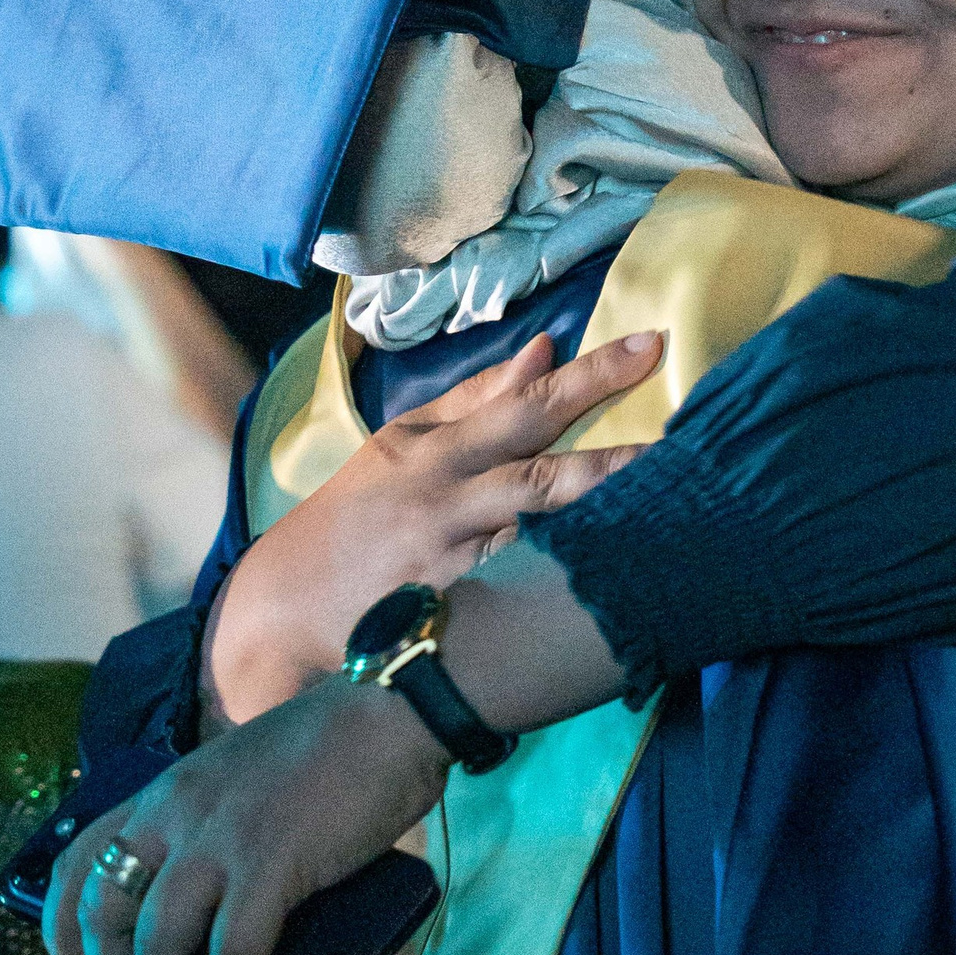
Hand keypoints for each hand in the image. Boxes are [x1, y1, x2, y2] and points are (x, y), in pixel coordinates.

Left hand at [49, 544, 629, 954]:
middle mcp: (174, 814)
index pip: (74, 863)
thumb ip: (215, 821)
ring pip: (157, 941)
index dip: (62, 932)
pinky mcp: (272, 864)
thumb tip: (218, 898)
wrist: (390, 714)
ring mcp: (220, 838)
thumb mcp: (240, 775)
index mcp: (164, 792)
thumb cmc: (331, 745)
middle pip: (104, 912)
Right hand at [203, 325, 661, 726]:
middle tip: (674, 402)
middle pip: (536, 448)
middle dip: (604, 418)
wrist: (280, 610)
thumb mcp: (400, 449)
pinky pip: (523, 575)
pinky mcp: (452, 604)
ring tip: (669, 479)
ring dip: (602, 494)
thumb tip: (544, 352)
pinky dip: (570, 560)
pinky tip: (626, 556)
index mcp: (428, 445)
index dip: (588, 374)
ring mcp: (448, 550)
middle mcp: (440, 491)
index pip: (521, 400)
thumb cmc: (353, 519)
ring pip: (537, 514)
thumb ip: (473, 401)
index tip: (650, 345)